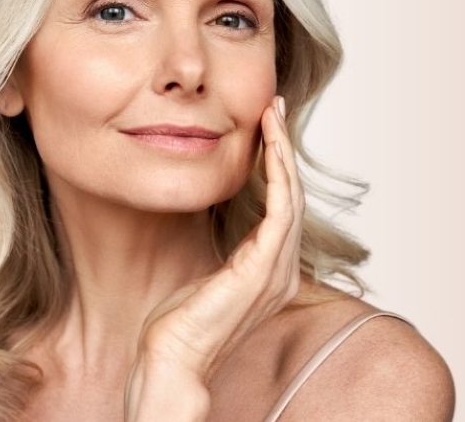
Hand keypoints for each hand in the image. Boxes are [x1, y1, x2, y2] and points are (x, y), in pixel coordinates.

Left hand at [125, 95, 304, 418]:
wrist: (172, 358)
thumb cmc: (180, 322)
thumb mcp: (207, 272)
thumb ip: (223, 247)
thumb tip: (215, 214)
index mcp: (271, 270)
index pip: (282, 206)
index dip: (277, 164)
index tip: (267, 128)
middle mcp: (282, 269)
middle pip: (293, 194)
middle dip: (284, 147)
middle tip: (276, 107)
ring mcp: (277, 271)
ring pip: (291, 196)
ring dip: (283, 152)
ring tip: (274, 116)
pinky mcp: (263, 269)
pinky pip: (280, 211)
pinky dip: (278, 175)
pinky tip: (271, 147)